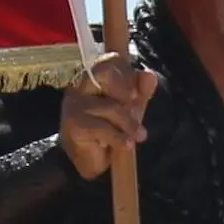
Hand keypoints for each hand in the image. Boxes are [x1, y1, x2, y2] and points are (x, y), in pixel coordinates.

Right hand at [59, 52, 157, 179]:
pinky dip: (118, 138)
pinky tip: (127, 145)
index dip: (127, 73)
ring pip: (110, 106)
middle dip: (125, 91)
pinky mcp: (74, 125)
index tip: (136, 94)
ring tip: (139, 136)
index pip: (111, 60)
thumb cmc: (108, 131)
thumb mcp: (129, 108)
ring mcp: (75, 105)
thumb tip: (149, 74)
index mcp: (93, 76)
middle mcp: (80, 86)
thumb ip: (140, 91)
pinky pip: (102, 128)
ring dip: (129, 123)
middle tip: (135, 106)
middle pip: (105, 73)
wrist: (90, 162)